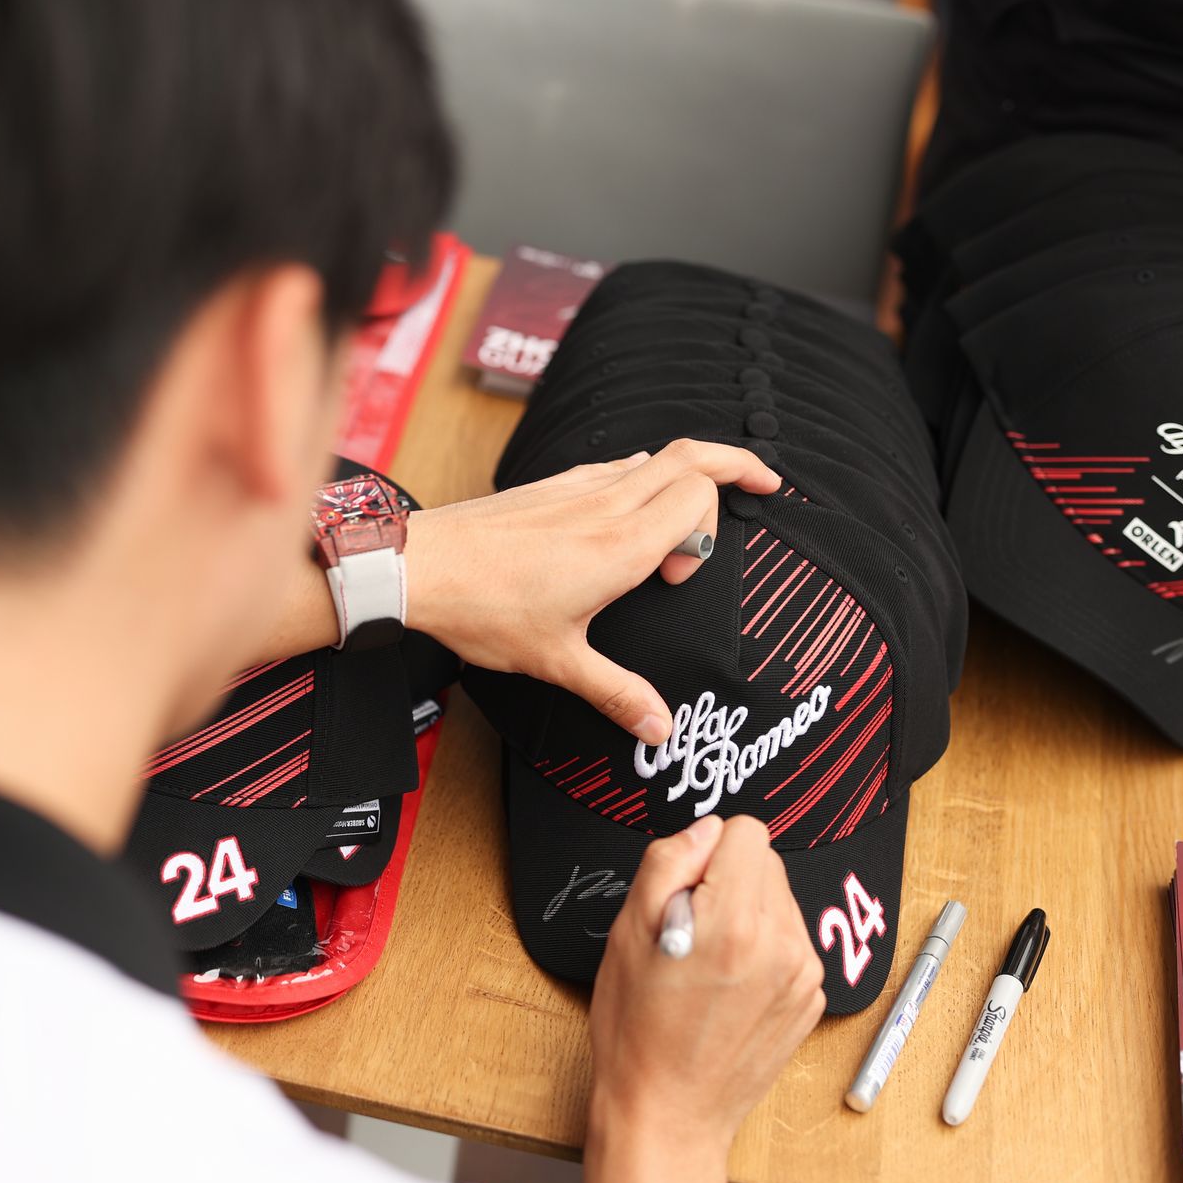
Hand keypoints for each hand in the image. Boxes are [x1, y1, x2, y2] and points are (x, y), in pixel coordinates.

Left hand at [404, 439, 779, 744]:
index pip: (700, 492)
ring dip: (682, 477)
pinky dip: (639, 480)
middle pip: (691, 455)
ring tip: (683, 518)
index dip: (710, 530)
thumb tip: (658, 727)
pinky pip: (614, 467)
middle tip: (763, 485)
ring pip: (652, 456)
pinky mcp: (549, 487)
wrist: (419, 568)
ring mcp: (575, 488)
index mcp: (620, 544)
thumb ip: (615, 693)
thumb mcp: (557, 661)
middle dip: (735, 466)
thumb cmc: (483, 610)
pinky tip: (624, 513)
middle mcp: (605, 504)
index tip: (680, 577)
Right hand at [577, 814, 822, 1182]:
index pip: (745, 831)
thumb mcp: (626, 933)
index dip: (703, 853)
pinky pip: (789, 941)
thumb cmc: (637, 1029)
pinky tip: (727, 986)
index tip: (680, 893)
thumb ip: (667, 862)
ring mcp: (804, 975)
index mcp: (736, 921)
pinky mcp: (811, 999)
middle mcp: (784, 944)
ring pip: (779, 901)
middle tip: (687, 931)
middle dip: (725, 881)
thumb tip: (705, 830)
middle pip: (765, 863)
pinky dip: (761, 949)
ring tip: (706, 963)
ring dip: (745, 915)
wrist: (668, 1112)